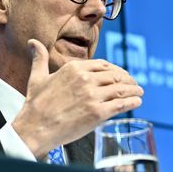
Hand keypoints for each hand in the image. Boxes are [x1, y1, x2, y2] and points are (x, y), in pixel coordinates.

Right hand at [12, 39, 143, 157]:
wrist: (35, 128)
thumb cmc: (35, 105)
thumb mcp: (37, 77)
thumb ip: (39, 59)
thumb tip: (33, 43)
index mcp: (74, 68)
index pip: (102, 65)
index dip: (115, 70)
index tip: (121, 74)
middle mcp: (85, 79)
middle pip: (115, 76)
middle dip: (128, 80)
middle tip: (134, 84)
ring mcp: (92, 96)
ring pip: (121, 89)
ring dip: (134, 90)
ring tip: (139, 92)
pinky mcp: (97, 113)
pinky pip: (120, 104)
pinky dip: (132, 102)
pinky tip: (137, 102)